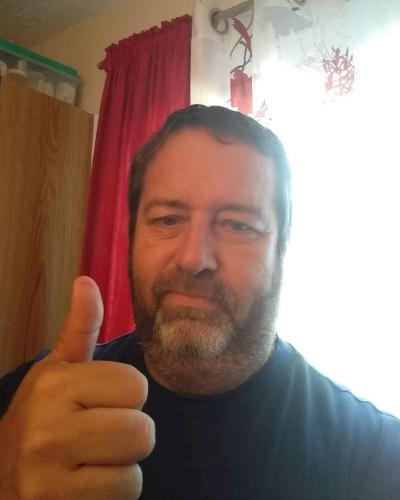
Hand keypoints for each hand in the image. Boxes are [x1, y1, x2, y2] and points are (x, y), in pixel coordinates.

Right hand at [0, 276, 153, 498]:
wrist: (1, 474)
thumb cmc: (41, 416)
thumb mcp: (57, 370)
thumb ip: (79, 328)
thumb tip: (86, 281)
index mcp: (55, 383)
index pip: (136, 386)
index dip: (127, 396)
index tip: (101, 403)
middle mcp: (48, 425)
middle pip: (142, 429)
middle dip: (129, 433)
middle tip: (100, 435)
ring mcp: (48, 472)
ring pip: (135, 465)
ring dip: (123, 464)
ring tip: (93, 459)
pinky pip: (124, 493)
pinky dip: (114, 490)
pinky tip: (87, 483)